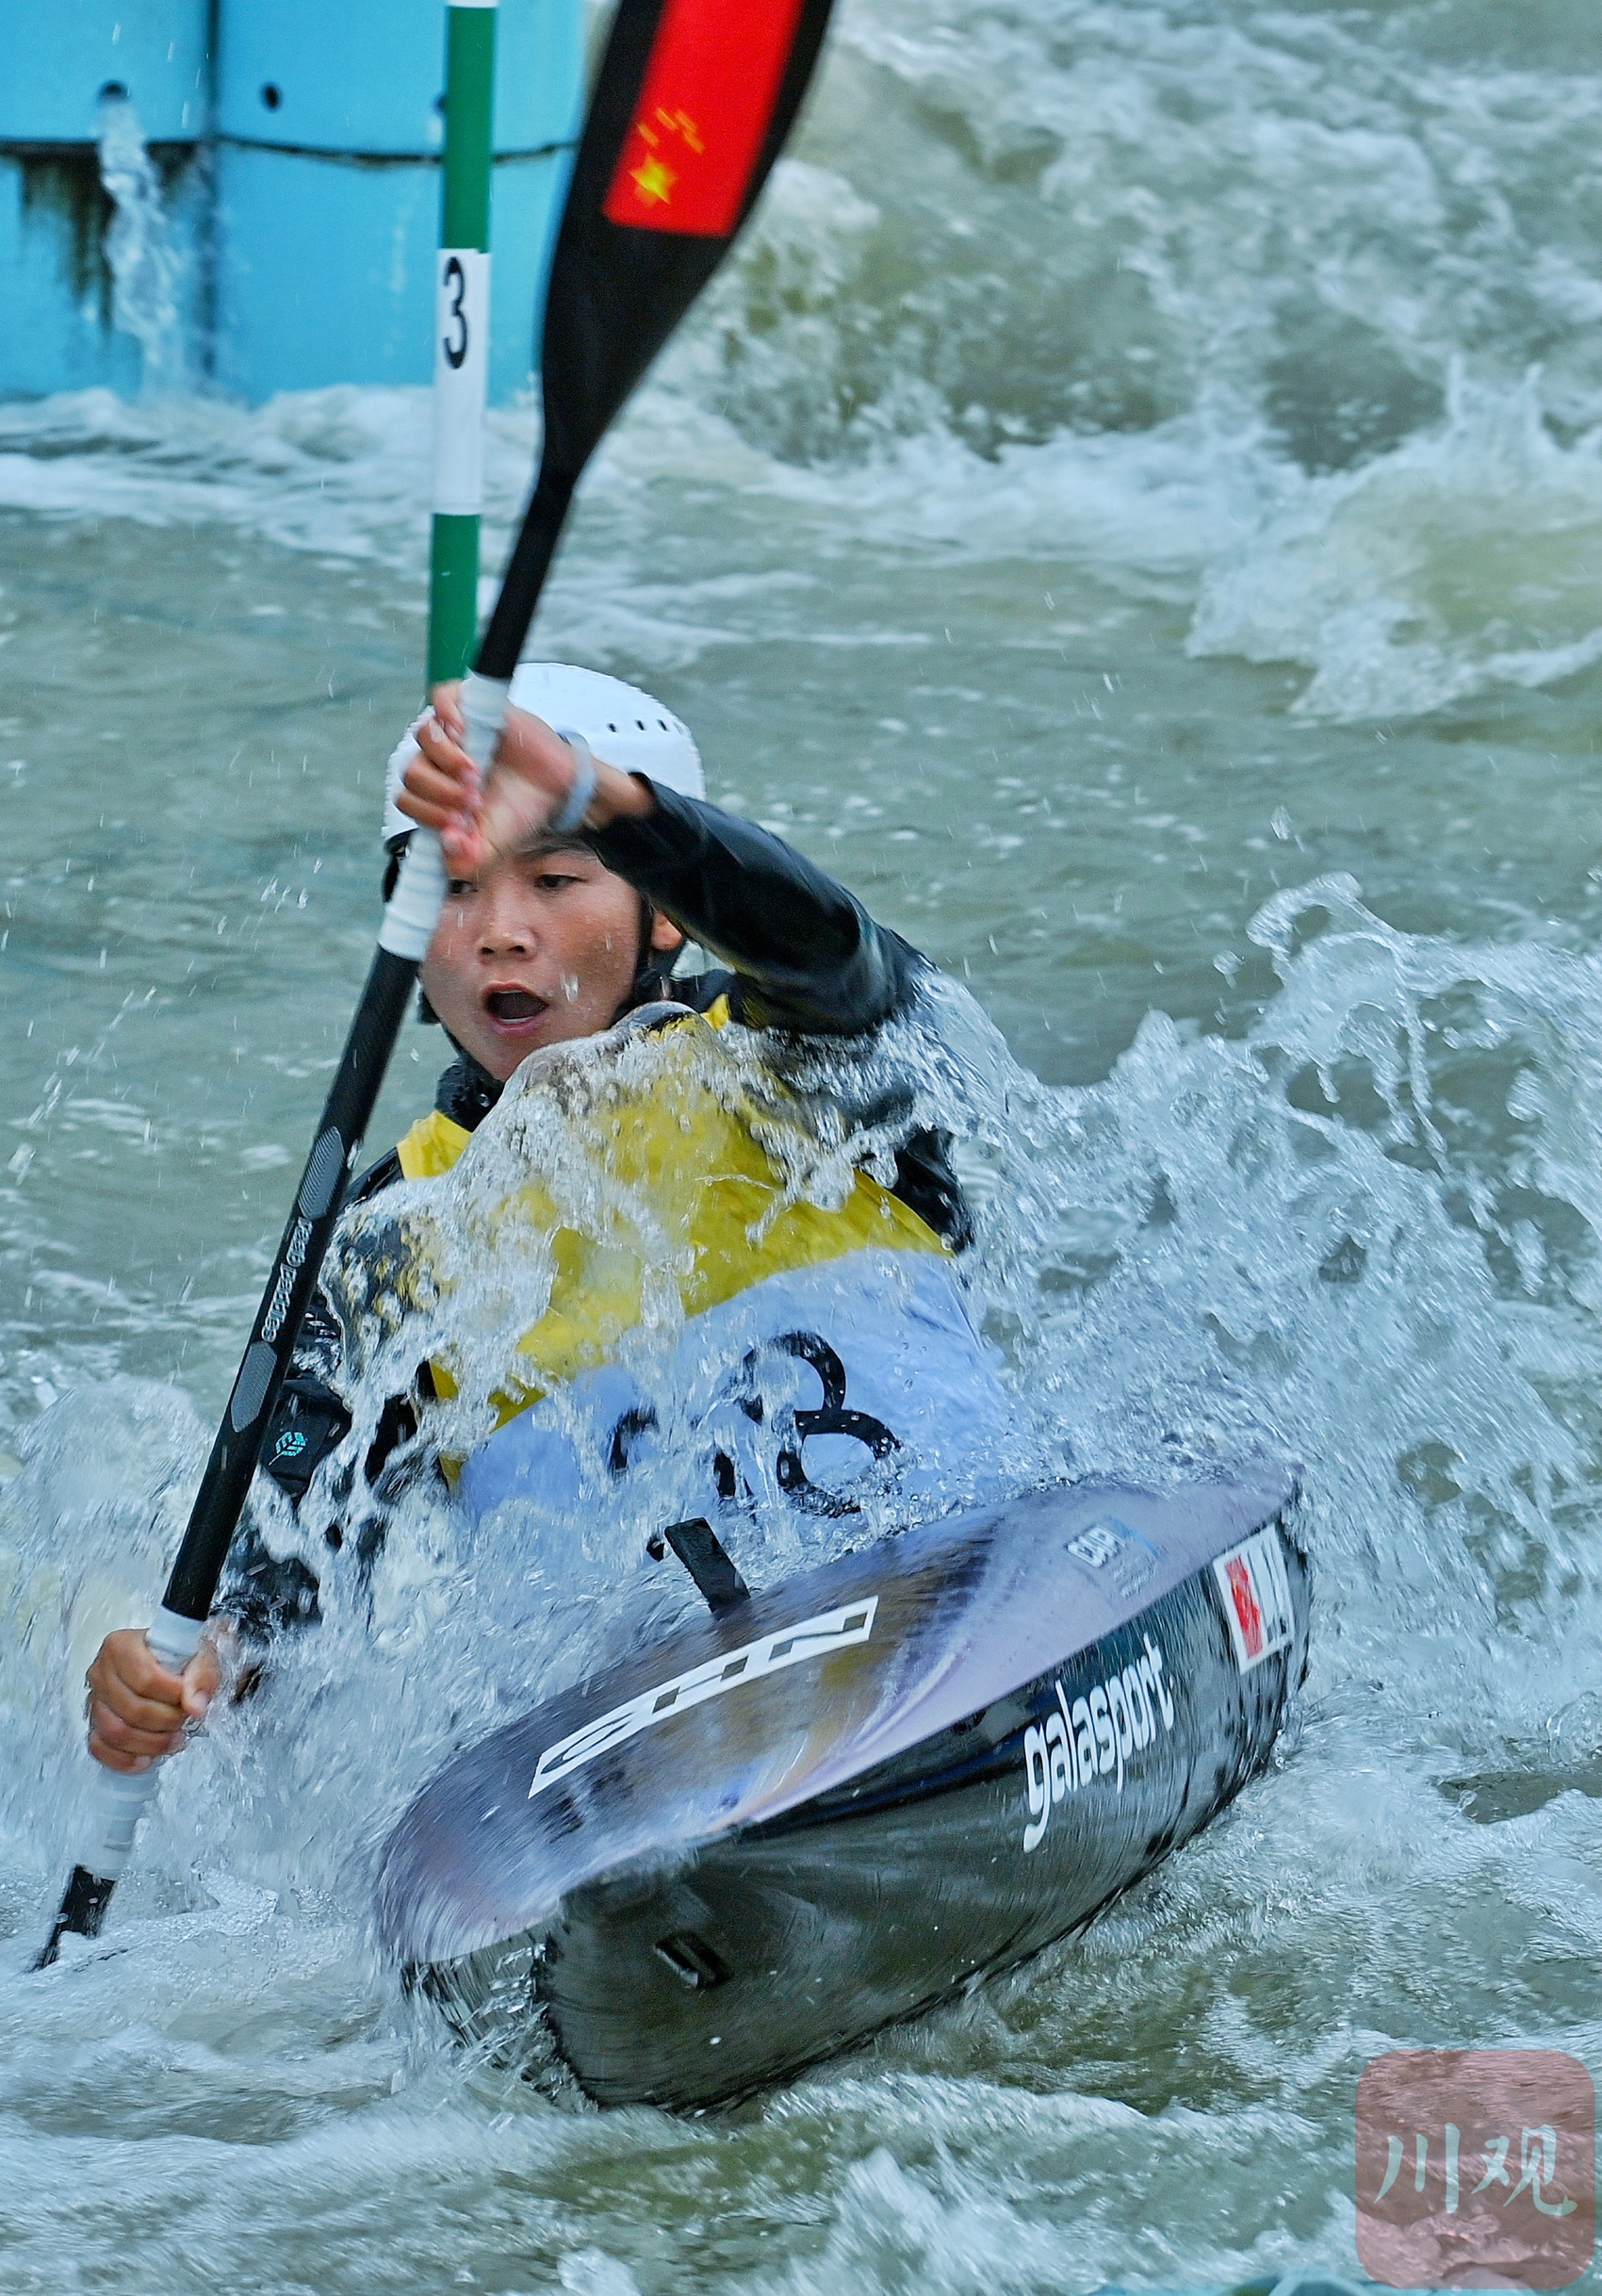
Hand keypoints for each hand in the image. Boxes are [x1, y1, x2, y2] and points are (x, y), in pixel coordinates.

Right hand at [85, 1626, 223, 1774]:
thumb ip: (201, 1676)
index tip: (189, 1699)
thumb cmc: (179, 1657)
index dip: (172, 1695)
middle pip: (132, 1708)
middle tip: (185, 1719)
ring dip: (150, 1743)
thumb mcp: (200, 1655)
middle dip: (166, 1721)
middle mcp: (102, 1671)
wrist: (167, 1662)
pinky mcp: (94, 1722)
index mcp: (122, 1646)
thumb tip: (195, 1705)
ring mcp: (95, 1699)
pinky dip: (124, 1759)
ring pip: (115, 1732)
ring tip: (174, 1738)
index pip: (144, 1677)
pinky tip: (146, 1759)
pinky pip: (99, 1747)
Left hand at [397, 682, 651, 874]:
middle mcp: (438, 762)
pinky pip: (442, 698)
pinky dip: (448, 716)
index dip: (428, 813)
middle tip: (474, 800)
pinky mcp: (473, 708)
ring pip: (424, 736)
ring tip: (476, 773)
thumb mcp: (492, 846)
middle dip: (441, 792)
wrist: (559, 789)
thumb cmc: (520, 811)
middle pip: (411, 771)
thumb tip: (447, 844)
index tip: (459, 823)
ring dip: (447, 761)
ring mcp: (454, 733)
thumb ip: (466, 859)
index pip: (407, 800)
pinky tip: (464, 737)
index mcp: (436, 793)